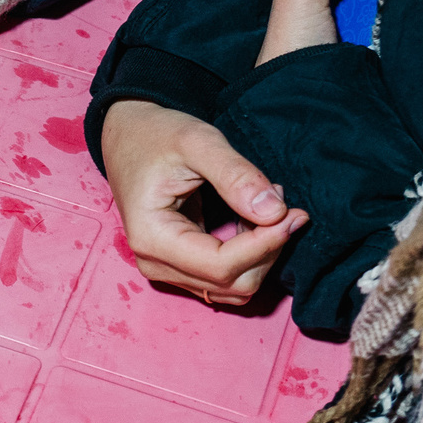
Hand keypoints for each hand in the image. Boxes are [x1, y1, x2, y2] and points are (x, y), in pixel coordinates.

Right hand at [99, 99, 307, 305]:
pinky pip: (226, 278)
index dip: (266, 244)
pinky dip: (249, 255)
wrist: (128, 136)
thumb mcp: (197, 142)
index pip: (222, 266)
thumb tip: (276, 212)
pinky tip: (252, 220)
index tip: (294, 212)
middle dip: (268, 248)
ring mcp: (166, 270)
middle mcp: (156, 264)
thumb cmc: (156, 135)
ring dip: (261, 253)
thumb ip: (236, 176)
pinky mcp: (179, 267)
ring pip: (234, 287)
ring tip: (267, 208)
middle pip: (233, 283)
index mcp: (152, 238)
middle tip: (283, 203)